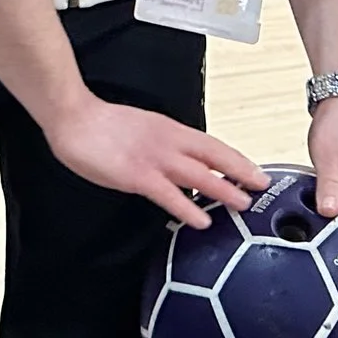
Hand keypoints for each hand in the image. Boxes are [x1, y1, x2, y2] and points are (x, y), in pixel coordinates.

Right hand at [46, 99, 266, 230]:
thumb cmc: (102, 124)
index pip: (212, 145)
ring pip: (199, 175)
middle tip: (262, 186)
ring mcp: (155, 158)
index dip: (236, 159)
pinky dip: (188, 208)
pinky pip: (169, 195)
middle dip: (241, 172)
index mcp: (170, 129)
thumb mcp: (142, 130)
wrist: (74, 116)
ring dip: (223, 190)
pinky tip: (201, 221)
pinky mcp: (137, 175)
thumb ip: (162, 144)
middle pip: (214, 157)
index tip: (255, 171)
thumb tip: (179, 161)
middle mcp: (169, 141)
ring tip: (242, 204)